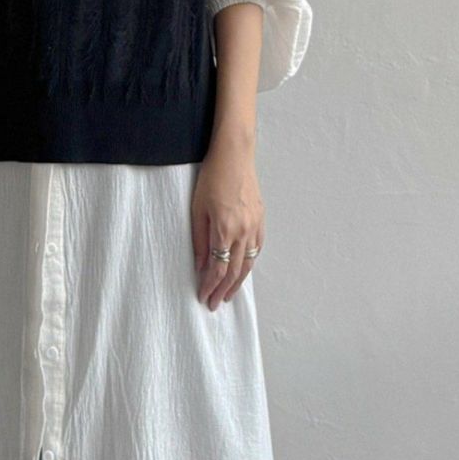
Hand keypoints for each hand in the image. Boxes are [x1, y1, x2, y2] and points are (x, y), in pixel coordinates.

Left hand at [190, 135, 264, 310]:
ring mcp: (255, 226)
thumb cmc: (211, 178)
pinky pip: (257, 249)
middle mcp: (243, 231)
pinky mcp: (261, 219)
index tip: (203, 297)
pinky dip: (249, 263)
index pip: (218, 269)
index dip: (210, 286)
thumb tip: (200, 266)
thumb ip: (198, 241)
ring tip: (229, 295)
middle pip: (234, 271)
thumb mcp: (197, 210)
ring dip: (238, 282)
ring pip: (249, 263)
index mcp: (225, 230)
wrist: (234, 155)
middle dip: (223, 290)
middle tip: (215, 304)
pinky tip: (243, 270)